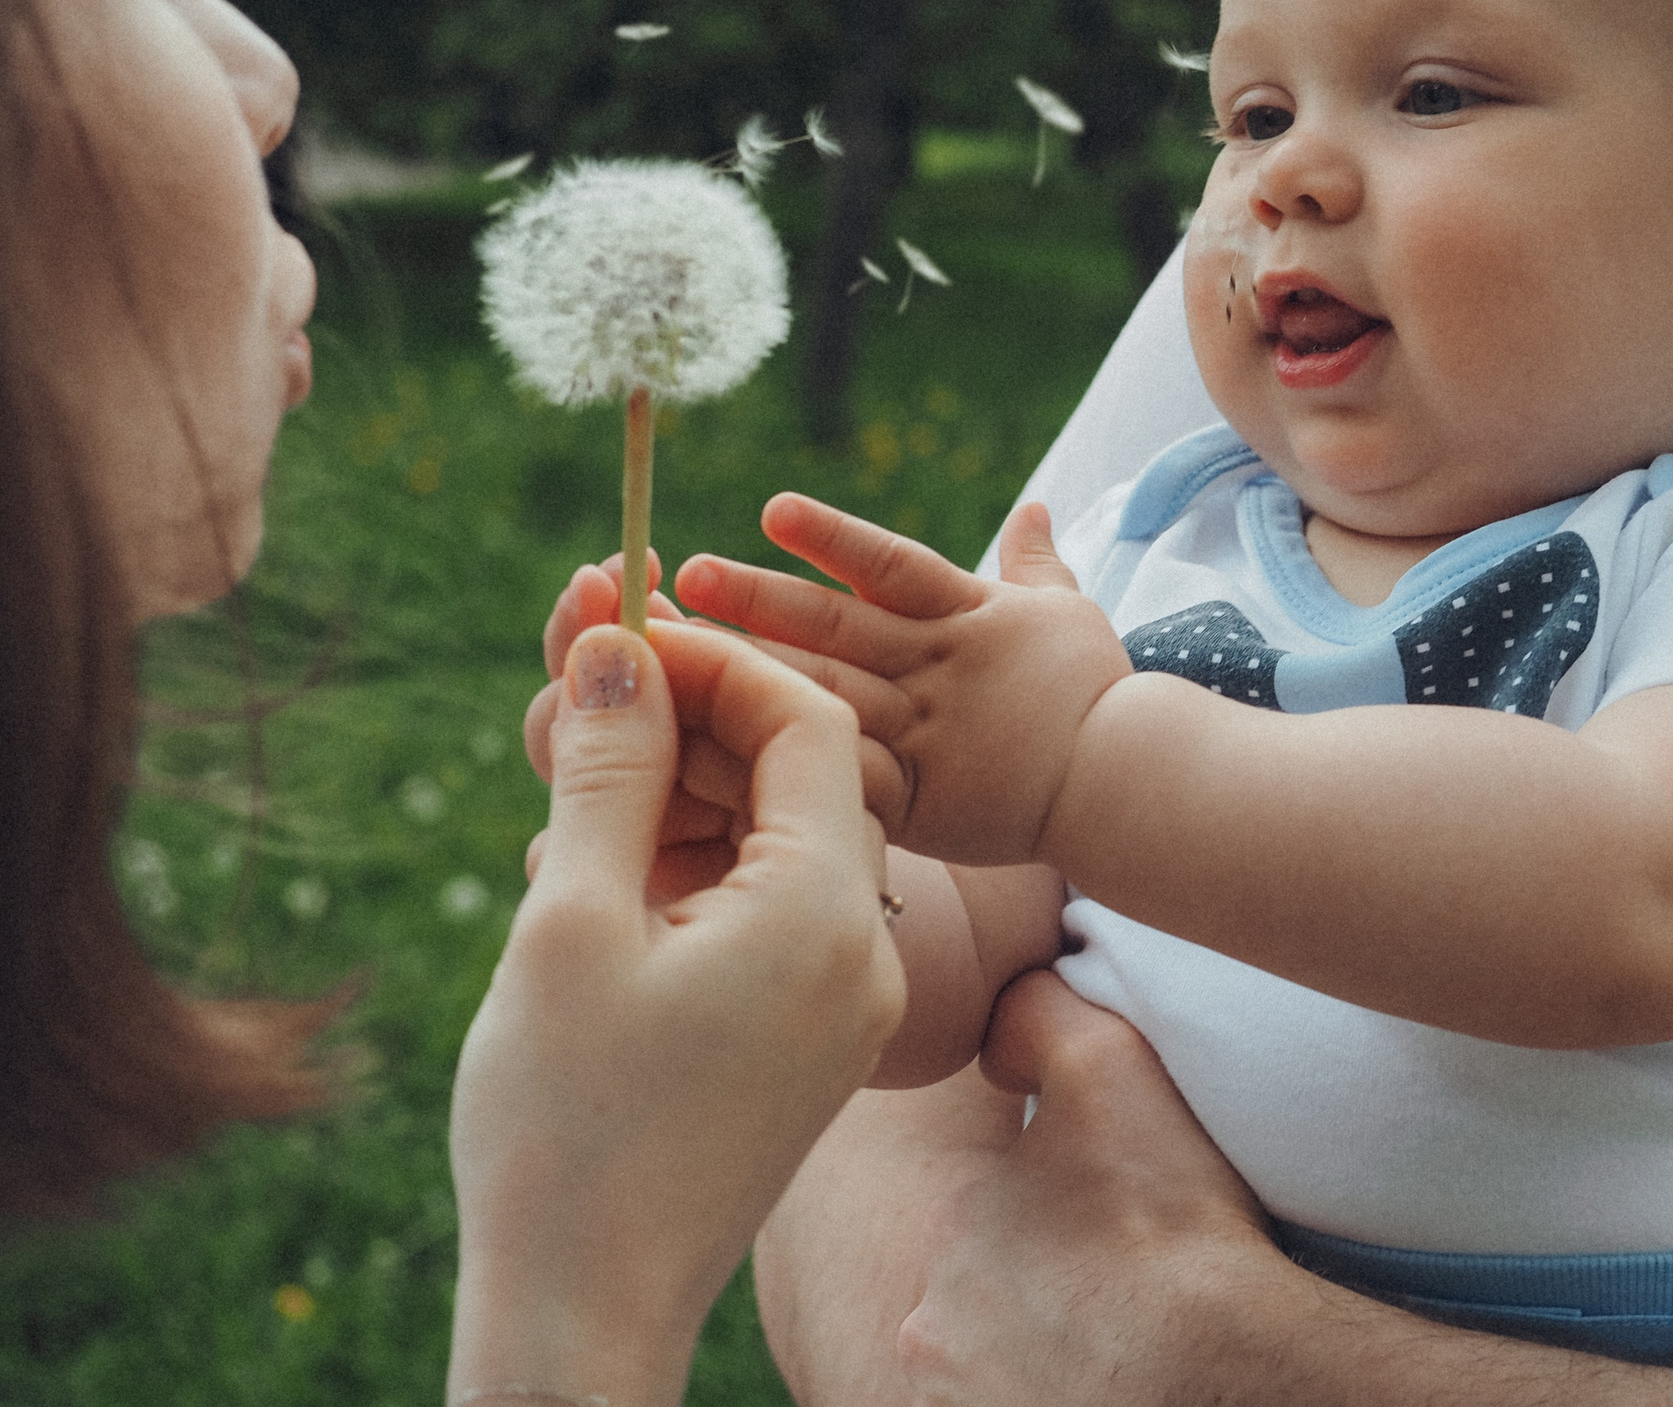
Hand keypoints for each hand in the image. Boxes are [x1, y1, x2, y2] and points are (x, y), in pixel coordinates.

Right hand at [450, 620, 906, 1406]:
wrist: (581, 1316)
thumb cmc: (565, 1129)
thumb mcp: (571, 922)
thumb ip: (609, 769)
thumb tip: (617, 640)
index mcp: (826, 910)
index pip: (805, 722)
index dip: (711, 657)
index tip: (614, 624)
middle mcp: (858, 946)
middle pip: (783, 775)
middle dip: (674, 712)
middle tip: (562, 664)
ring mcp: (834, 995)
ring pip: (759, 839)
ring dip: (663, 785)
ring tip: (548, 745)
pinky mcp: (797, 1033)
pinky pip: (751, 906)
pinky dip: (675, 862)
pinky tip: (577, 842)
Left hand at [679, 495, 1133, 864]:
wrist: (1125, 781)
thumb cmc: (1093, 690)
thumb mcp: (1068, 611)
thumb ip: (1035, 561)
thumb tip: (1034, 505)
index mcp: (967, 618)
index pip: (891, 567)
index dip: (831, 539)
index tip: (773, 509)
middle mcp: (936, 670)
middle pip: (837, 630)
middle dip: (759, 600)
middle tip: (687, 575)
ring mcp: (923, 735)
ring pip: (826, 698)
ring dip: (751, 672)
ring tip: (683, 653)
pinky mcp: (915, 800)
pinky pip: (841, 783)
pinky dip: (780, 774)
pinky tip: (717, 763)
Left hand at [895, 972, 1288, 1406]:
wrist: (1216, 1371)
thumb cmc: (1167, 1221)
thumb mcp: (1105, 1061)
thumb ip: (1035, 1011)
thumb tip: (1001, 1016)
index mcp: (954, 1225)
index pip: (999, 1199)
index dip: (1064, 1196)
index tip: (1118, 1207)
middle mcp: (933, 1325)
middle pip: (997, 1285)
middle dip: (1048, 1276)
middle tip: (1125, 1272)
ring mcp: (962, 1402)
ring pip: (1007, 1358)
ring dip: (1053, 1343)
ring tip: (1128, 1329)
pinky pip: (1018, 1405)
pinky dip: (1060, 1393)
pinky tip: (1114, 1377)